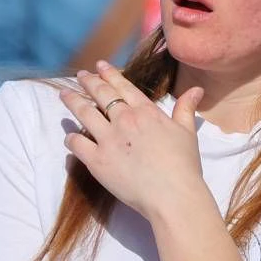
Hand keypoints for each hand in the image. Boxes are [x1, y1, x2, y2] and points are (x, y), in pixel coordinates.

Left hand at [58, 60, 207, 219]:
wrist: (173, 196)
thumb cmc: (184, 166)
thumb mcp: (187, 133)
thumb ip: (186, 109)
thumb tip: (197, 90)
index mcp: (146, 112)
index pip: (123, 87)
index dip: (110, 74)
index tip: (100, 65)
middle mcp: (124, 120)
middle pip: (101, 94)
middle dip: (88, 82)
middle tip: (80, 75)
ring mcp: (108, 139)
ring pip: (84, 113)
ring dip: (72, 101)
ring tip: (64, 94)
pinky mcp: (97, 161)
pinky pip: (77, 144)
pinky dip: (71, 138)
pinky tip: (68, 135)